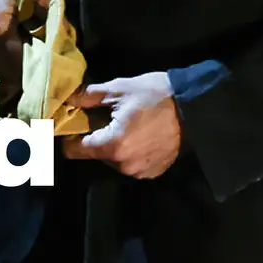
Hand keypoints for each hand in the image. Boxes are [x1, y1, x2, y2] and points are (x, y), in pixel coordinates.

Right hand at [0, 0, 52, 81]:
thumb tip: (64, 38)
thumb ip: (51, 14)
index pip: (21, 66)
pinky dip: (3, 54)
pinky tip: (13, 39)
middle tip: (44, 51)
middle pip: (8, 70)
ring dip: (14, 60)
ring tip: (28, 42)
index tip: (54, 61)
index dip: (40, 66)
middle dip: (28, 65)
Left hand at [62, 73, 181, 178]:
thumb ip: (88, 97)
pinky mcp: (153, 172)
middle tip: (104, 117)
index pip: (74, 150)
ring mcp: (139, 171)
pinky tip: (140, 134)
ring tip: (126, 124)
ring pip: (113, 159)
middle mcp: (123, 165)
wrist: (195, 109)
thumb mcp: (119, 89)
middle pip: (95, 153)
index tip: (72, 124)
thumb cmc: (156, 95)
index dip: (69, 136)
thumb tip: (67, 99)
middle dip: (95, 137)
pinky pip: (131, 163)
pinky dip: (130, 151)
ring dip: (114, 145)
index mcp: (112, 145)